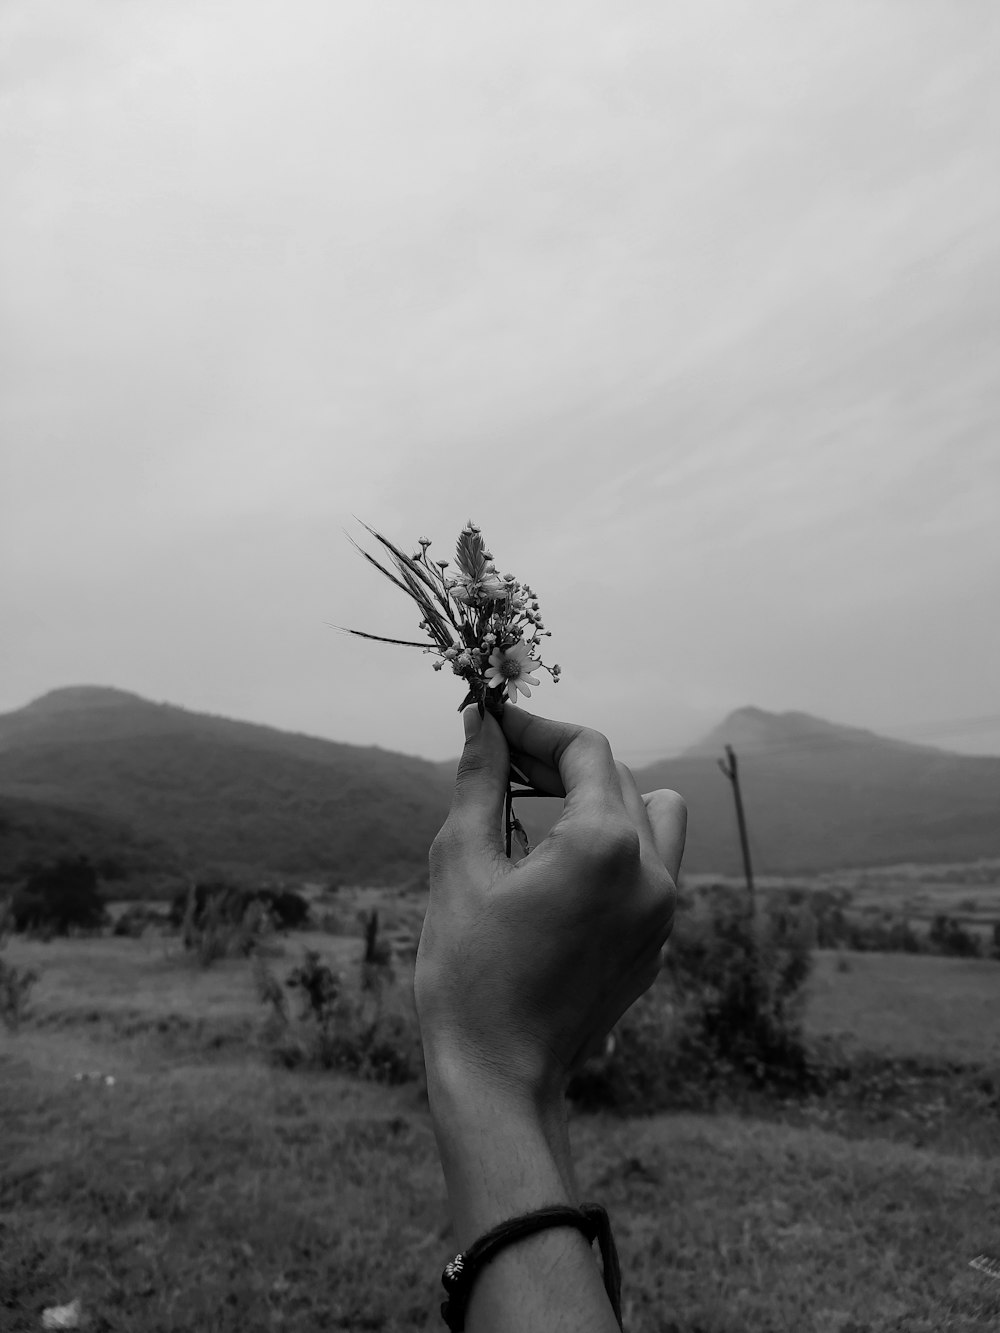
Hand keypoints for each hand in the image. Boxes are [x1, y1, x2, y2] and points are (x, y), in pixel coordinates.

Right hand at [414, 703, 686, 1105]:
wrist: (501, 1076)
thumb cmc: (469, 972)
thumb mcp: (461, 862)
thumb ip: (478, 780)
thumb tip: (481, 720)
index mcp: (604, 845)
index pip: (584, 749)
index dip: (535, 727)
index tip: (494, 724)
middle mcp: (651, 870)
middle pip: (616, 776)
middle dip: (558, 761)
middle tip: (501, 766)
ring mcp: (664, 910)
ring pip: (655, 814)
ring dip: (603, 797)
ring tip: (543, 813)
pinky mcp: (658, 940)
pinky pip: (653, 865)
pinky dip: (614, 846)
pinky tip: (559, 869)